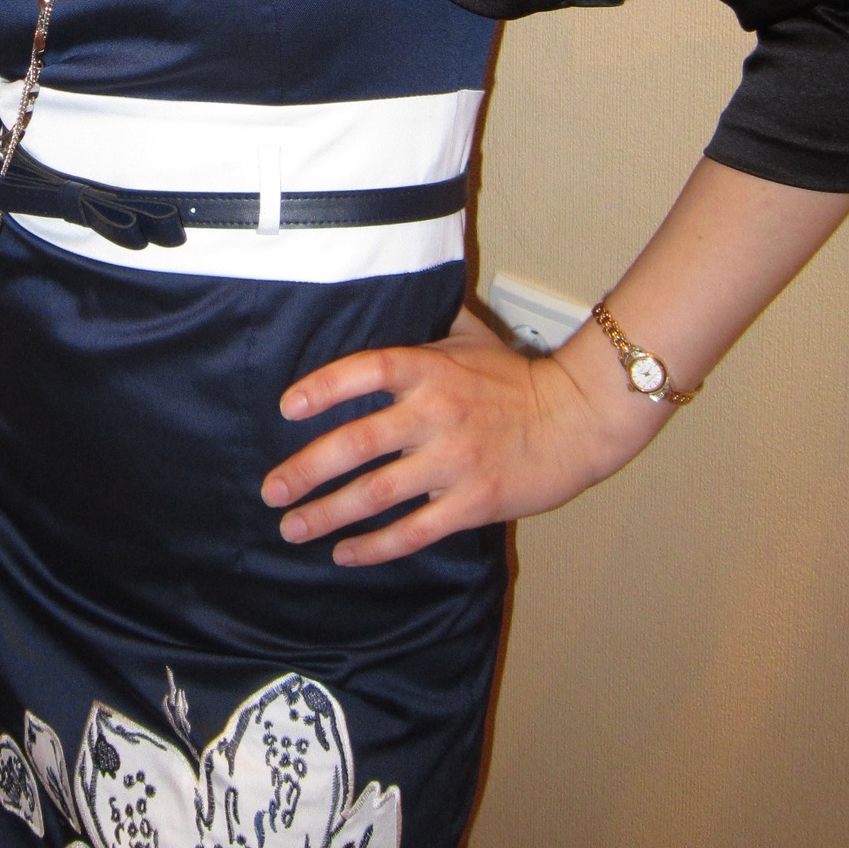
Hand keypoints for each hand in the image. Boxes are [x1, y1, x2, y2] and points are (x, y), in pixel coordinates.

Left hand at [260, 306, 634, 566]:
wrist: (577, 418)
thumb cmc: (517, 376)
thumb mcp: (468, 336)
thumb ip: (425, 325)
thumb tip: (388, 293)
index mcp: (430, 369)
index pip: (366, 370)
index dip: (324, 387)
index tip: (286, 407)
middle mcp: (436, 413)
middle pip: (358, 443)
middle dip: (306, 470)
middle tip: (271, 489)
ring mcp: (453, 461)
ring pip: (378, 493)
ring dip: (329, 513)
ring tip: (293, 527)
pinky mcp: (473, 502)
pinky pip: (415, 530)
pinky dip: (376, 546)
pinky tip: (345, 553)